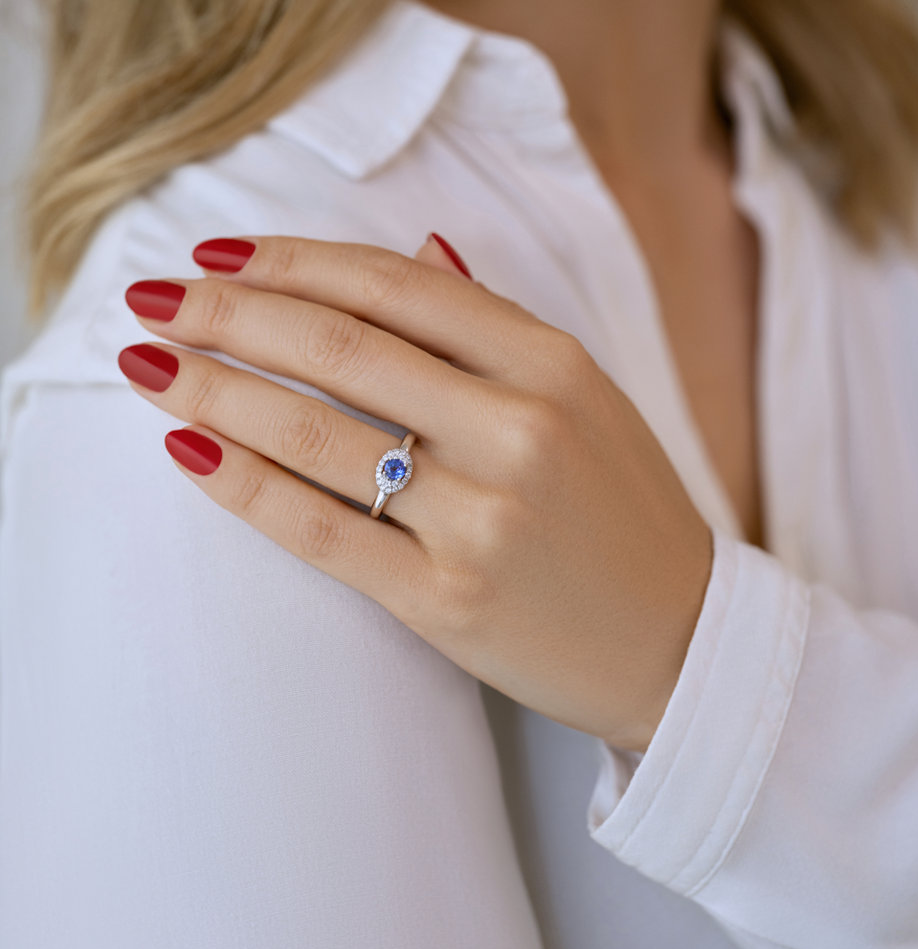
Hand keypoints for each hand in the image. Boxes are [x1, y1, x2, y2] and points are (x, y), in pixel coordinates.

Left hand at [118, 233, 713, 751]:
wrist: (678, 641)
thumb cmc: (626, 513)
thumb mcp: (585, 397)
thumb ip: (495, 325)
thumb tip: (419, 248)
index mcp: (552, 364)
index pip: (395, 286)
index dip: (293, 261)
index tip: (219, 255)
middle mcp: (517, 429)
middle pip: (339, 345)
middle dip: (227, 313)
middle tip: (152, 297)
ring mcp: (481, 517)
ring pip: (315, 432)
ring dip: (213, 389)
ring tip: (147, 364)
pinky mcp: (446, 599)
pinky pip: (320, 529)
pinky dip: (243, 485)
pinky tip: (186, 452)